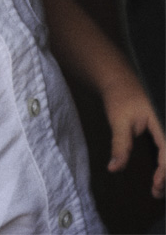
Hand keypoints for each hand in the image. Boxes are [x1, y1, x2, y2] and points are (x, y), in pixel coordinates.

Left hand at [100, 70, 164, 197]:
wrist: (121, 82)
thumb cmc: (121, 99)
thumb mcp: (118, 122)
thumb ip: (120, 145)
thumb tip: (114, 168)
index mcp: (163, 123)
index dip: (164, 172)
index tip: (155, 186)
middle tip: (157, 193)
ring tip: (159, 188)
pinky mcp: (164, 131)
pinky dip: (165, 163)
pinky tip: (161, 174)